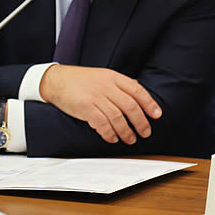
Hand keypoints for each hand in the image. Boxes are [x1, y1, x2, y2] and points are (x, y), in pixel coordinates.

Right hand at [40, 65, 161, 144]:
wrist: (56, 80)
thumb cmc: (81, 80)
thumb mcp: (103, 75)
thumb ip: (120, 83)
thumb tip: (138, 89)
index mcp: (114, 77)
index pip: (137, 91)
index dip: (149, 103)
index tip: (157, 115)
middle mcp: (107, 86)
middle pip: (130, 106)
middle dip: (141, 121)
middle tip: (146, 132)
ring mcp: (96, 97)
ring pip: (118, 117)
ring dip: (126, 131)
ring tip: (130, 139)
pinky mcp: (85, 107)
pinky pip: (102, 123)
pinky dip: (109, 133)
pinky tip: (113, 138)